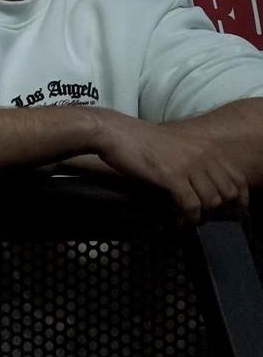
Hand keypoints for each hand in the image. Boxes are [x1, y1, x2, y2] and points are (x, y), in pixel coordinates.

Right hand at [90, 111, 250, 225]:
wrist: (116, 133)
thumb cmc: (139, 140)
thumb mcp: (175, 147)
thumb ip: (191, 162)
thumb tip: (197, 186)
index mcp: (206, 148)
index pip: (237, 178)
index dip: (240, 199)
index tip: (233, 212)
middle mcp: (203, 156)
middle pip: (228, 192)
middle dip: (221, 212)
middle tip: (208, 221)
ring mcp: (189, 166)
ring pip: (211, 201)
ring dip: (202, 218)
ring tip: (189, 222)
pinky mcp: (172, 177)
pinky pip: (191, 206)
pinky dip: (187, 219)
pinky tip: (178, 223)